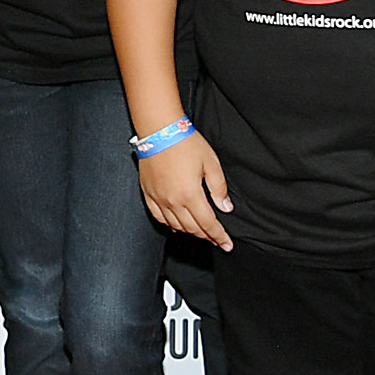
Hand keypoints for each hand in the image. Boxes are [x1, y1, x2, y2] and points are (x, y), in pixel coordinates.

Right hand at [136, 132, 233, 249]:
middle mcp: (173, 201)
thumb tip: (225, 207)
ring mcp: (158, 198)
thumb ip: (219, 188)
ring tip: (200, 233)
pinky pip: (158, 217)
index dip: (219, 236)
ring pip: (175, 226)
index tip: (226, 245)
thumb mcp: (211, 163)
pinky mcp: (148, 193)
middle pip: (192, 228)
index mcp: (190, 195)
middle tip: (216, 240)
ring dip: (190, 232)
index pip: (208, 224)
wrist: (159, 130)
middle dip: (207, 236)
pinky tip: (176, 226)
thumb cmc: (186, 143)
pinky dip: (169, 225)